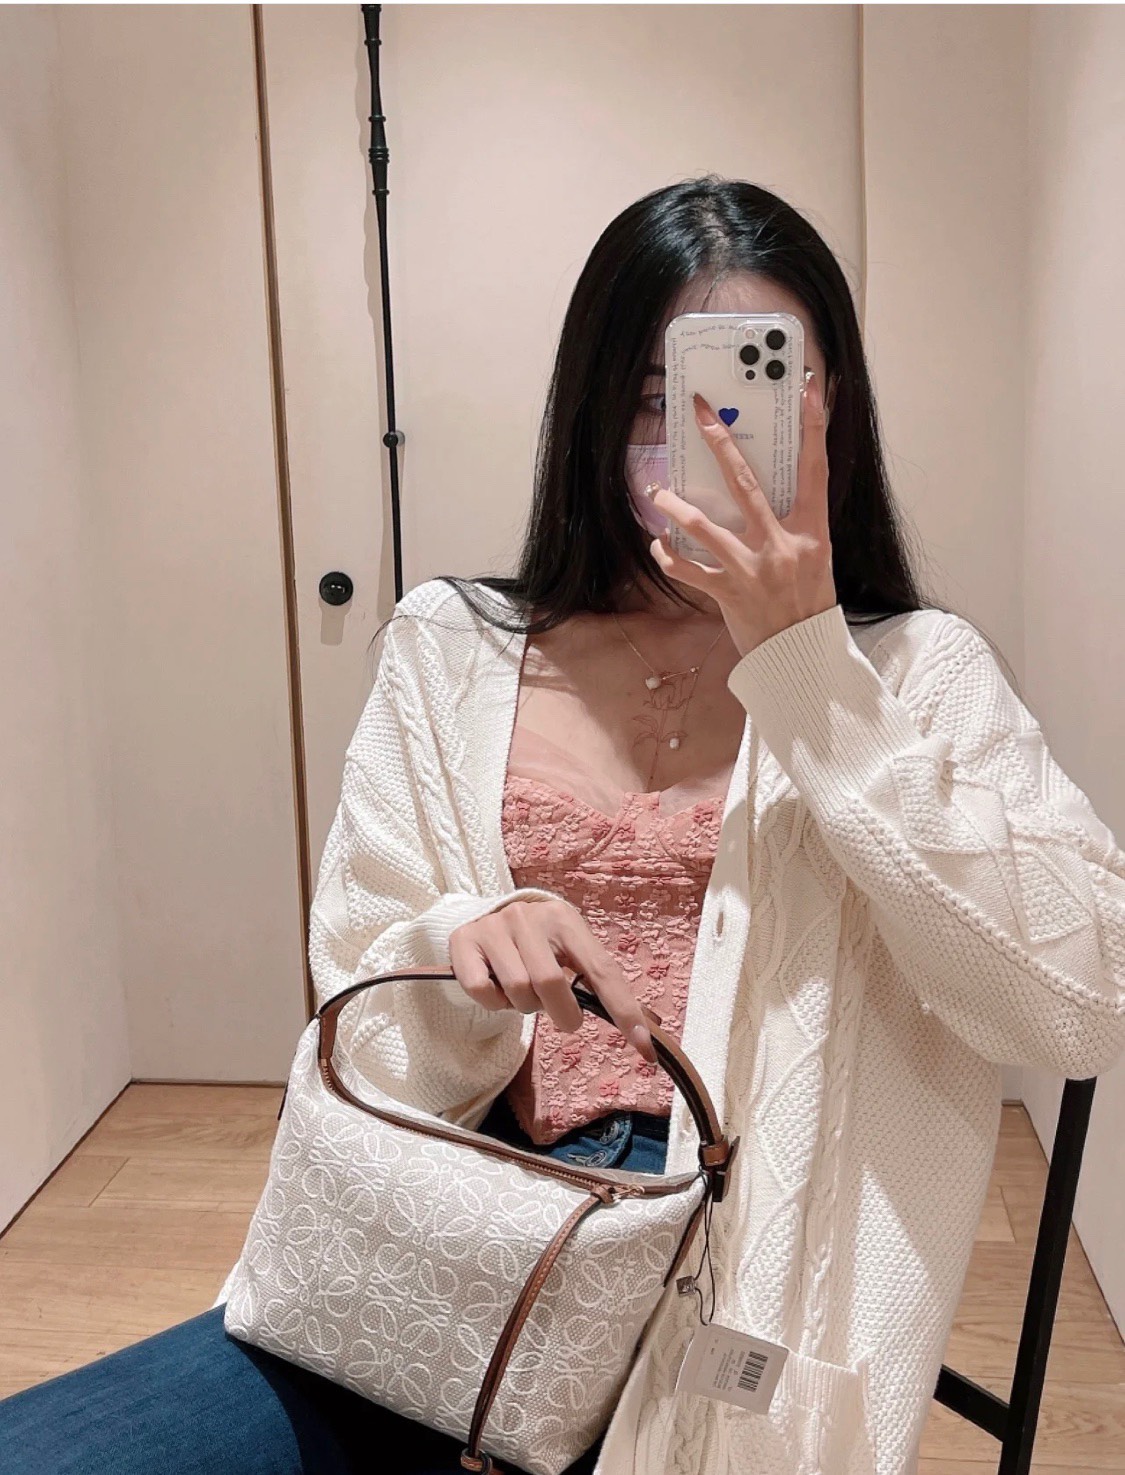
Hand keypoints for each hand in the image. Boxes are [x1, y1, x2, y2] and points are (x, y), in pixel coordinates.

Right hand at [448, 898, 658, 1063]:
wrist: (484, 919)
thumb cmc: (537, 945)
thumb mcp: (569, 951)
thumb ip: (598, 983)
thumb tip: (647, 1029)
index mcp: (565, 919)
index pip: (601, 970)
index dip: (624, 1011)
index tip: (645, 1049)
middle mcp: (527, 917)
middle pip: (551, 983)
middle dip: (562, 1014)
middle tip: (564, 1019)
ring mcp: (493, 927)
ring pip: (517, 989)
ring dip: (525, 1006)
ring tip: (524, 994)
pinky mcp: (464, 942)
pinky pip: (483, 992)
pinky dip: (494, 1004)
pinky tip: (497, 989)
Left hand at [646, 372, 836, 656]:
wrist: (802, 657)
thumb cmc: (809, 603)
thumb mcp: (816, 557)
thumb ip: (795, 522)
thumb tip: (770, 488)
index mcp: (811, 531)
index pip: (815, 468)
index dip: (814, 426)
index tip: (808, 386)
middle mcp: (781, 545)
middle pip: (745, 482)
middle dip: (720, 442)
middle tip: (699, 412)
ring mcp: (752, 569)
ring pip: (702, 526)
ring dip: (674, 505)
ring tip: (657, 490)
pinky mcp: (728, 594)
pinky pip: (686, 569)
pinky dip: (667, 555)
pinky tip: (658, 544)